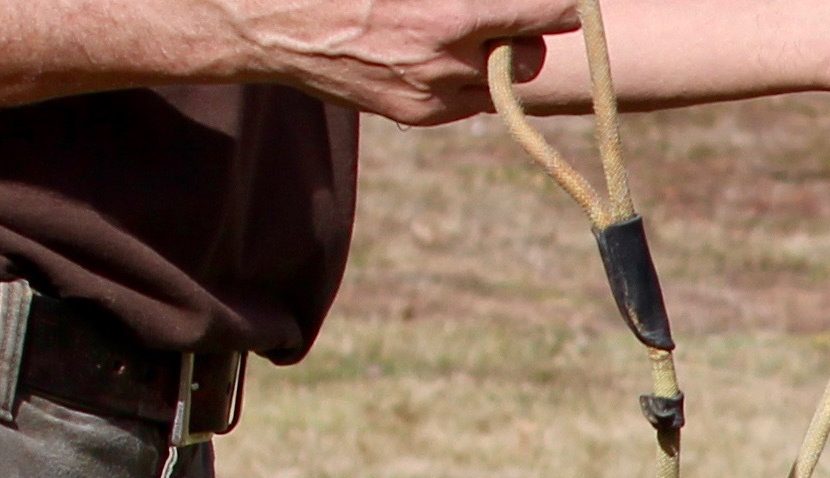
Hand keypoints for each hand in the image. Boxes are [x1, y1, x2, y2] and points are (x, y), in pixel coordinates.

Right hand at [225, 0, 585, 124]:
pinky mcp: (418, 114)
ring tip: (463, 30)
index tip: (565, 1)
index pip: (545, 12)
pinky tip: (436, 50)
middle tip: (506, 13)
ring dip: (498, 57)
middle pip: (531, 52)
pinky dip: (467, 77)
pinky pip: (470, 99)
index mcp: (451, 11)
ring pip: (503, 83)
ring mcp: (434, 93)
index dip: (560, 3)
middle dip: (525, 30)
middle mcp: (449, 59)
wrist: (265, 23)